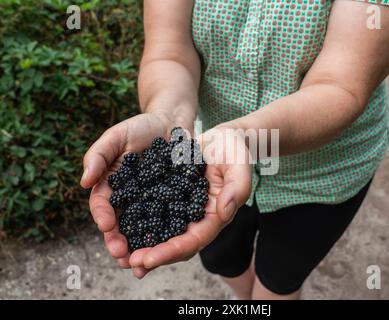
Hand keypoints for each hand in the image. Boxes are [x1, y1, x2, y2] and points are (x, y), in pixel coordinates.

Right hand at [80, 112, 190, 277]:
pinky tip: (168, 246)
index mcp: (112, 185)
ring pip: (143, 228)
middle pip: (122, 224)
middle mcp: (130, 198)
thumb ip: (98, 155)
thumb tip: (84, 182)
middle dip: (118, 241)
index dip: (103, 216)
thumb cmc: (141, 127)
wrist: (172, 123)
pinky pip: (169, 220)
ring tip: (141, 262)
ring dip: (140, 246)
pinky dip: (166, 235)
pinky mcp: (173, 201)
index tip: (107, 225)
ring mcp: (152, 201)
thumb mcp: (116, 136)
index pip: (103, 204)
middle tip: (122, 256)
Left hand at [128, 125, 251, 274]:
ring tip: (120, 254)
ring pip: (160, 234)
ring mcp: (180, 209)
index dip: (172, 251)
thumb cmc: (233, 150)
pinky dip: (136, 223)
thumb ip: (237, 188)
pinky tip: (117, 227)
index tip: (148, 259)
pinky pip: (150, 213)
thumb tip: (224, 212)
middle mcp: (196, 218)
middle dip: (153, 256)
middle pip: (174, 244)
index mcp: (214, 216)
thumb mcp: (239, 164)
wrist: (220, 139)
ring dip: (141, 245)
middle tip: (130, 263)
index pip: (194, 240)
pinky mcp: (168, 197)